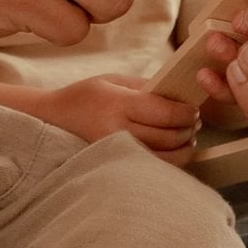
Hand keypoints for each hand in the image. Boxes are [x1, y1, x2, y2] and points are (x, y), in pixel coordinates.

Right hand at [46, 75, 200, 163]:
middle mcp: (117, 131)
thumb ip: (146, 86)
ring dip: (183, 148)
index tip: (193, 109)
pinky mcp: (115, 165)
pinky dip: (169, 161)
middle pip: (168, 136)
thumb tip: (179, 95)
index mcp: (118, 104)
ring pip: (164, 157)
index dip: (186, 112)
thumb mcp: (113, 80)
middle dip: (189, 129)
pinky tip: (173, 151)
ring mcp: (115, 152)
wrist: (52, 118)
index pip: (165, 112)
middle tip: (195, 122)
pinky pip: (151, 168)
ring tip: (187, 138)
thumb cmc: (84, 95)